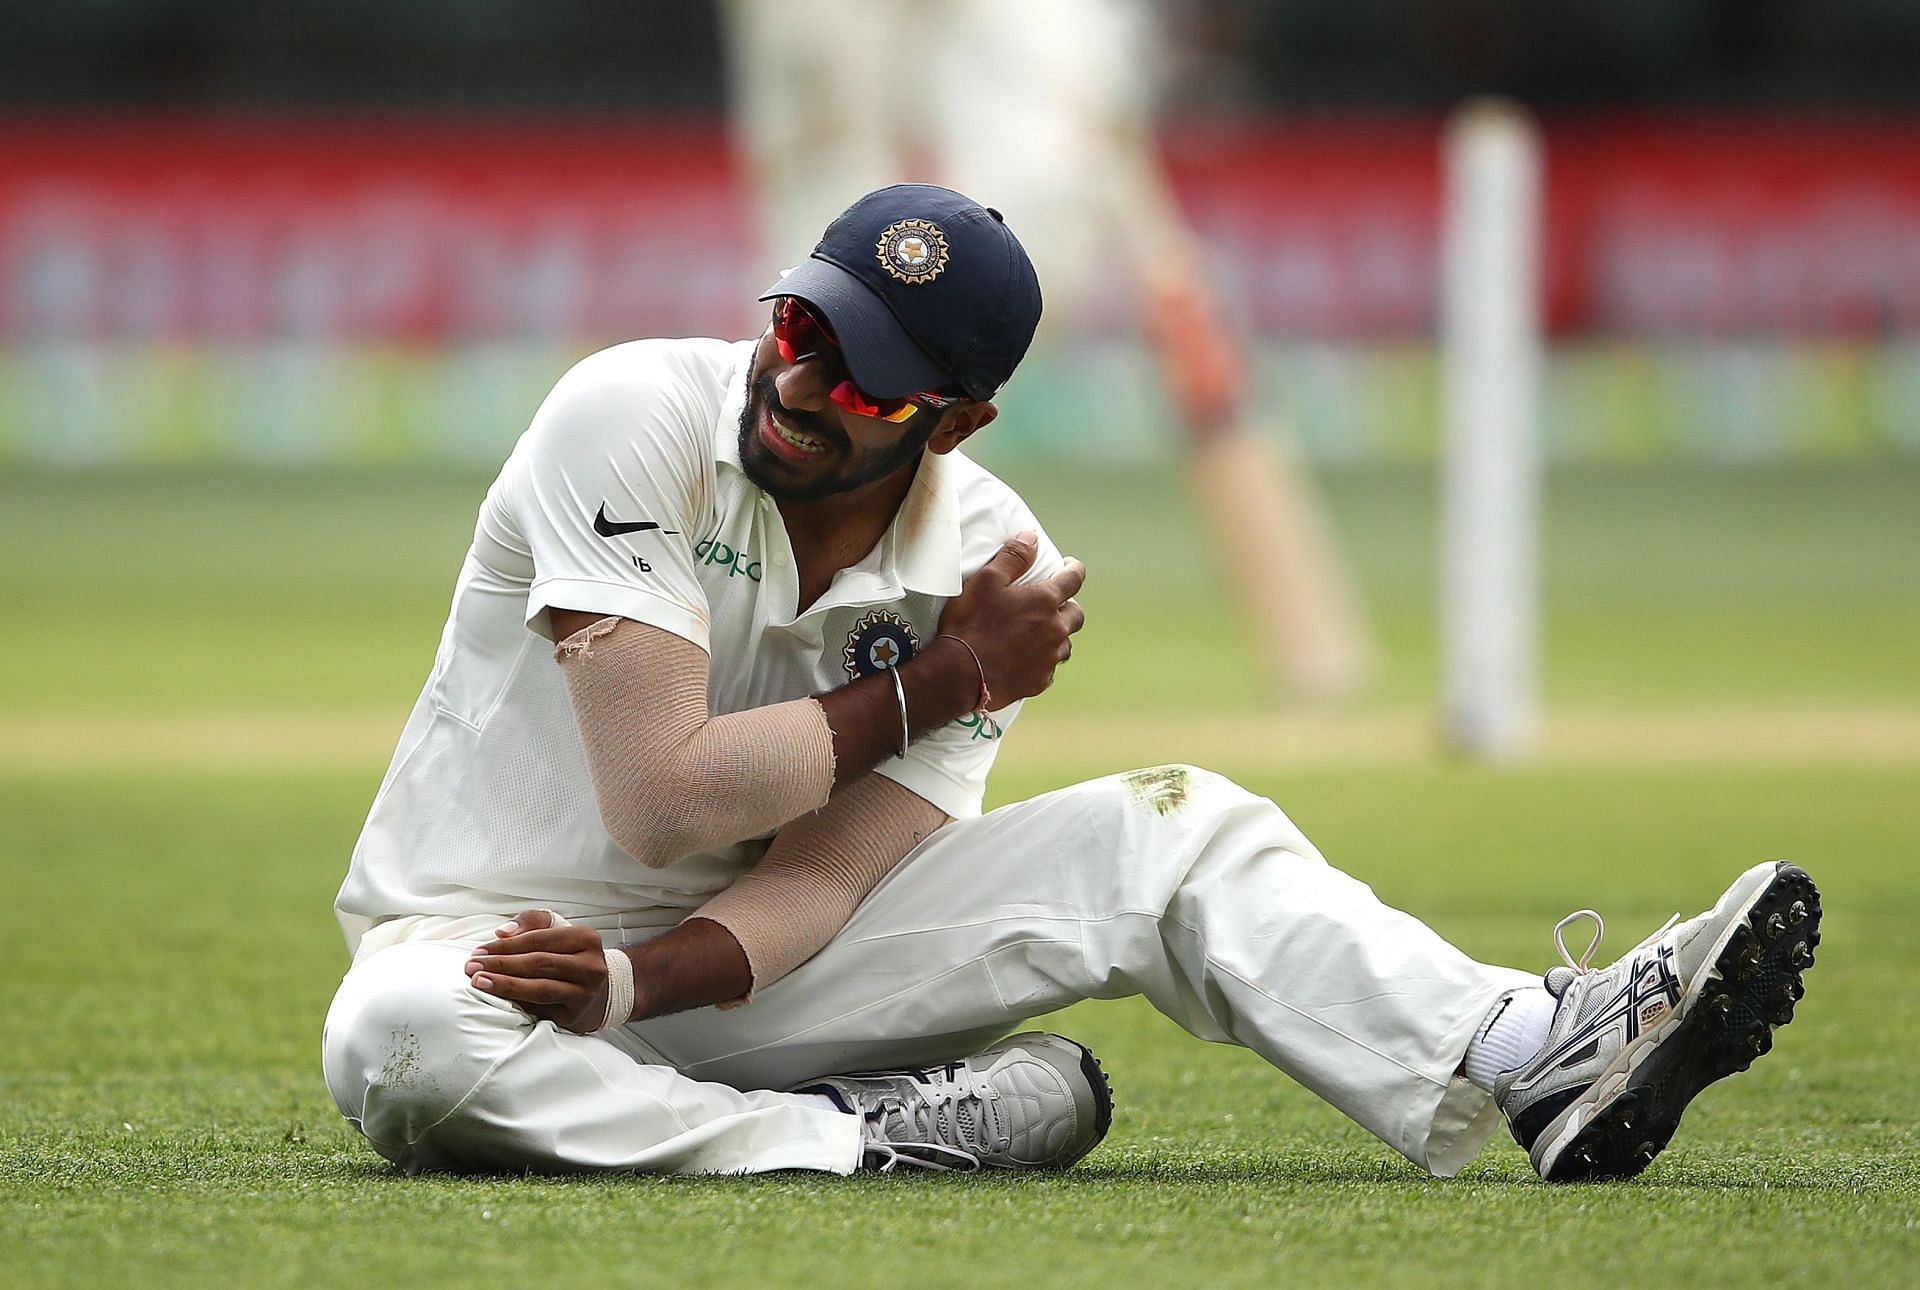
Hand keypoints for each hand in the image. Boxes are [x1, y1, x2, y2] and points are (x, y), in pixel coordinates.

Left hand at [465, 909, 616, 1033]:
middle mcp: (590, 966)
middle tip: (472, 967)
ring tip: (480, 982)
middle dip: (501, 965)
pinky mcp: (575, 1017)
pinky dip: (517, 1004)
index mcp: (586, 938)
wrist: (602, 992)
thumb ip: (531, 922)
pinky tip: (498, 1000)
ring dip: (505, 986)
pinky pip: (540, 1010)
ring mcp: (584, 994)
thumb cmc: (572, 957)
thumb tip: (502, 932)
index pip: (539, 939)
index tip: (480, 951)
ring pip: (540, 989)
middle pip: (538, 963)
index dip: (506, 945)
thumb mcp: (559, 930)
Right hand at [935, 531, 1085, 702]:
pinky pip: (1049, 668)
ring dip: (1056, 636)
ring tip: (1037, 634)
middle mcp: (1055, 629)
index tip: (1069, 566)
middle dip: (1068, 606)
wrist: (960, 674)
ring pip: (1065, 644)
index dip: (1074, 568)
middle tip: (1052, 604)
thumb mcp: (987, 580)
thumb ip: (1013, 556)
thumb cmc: (970, 623)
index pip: (1075, 578)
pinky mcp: (1040, 681)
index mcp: (1045, 601)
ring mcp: (1049, 658)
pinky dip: (1041, 661)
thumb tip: (1032, 537)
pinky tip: (1025, 659)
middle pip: (1076, 614)